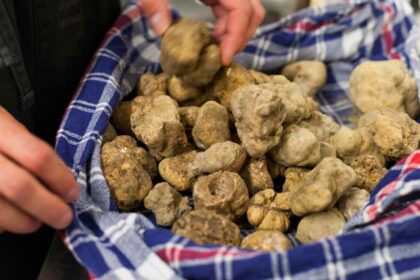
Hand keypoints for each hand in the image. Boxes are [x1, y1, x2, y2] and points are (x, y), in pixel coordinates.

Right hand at [0, 107, 78, 233]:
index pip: (37, 156)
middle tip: (63, 216)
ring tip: (34, 221)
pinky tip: (6, 221)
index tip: (72, 192)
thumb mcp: (0, 121)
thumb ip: (24, 145)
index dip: (60, 179)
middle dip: (49, 208)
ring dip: (24, 222)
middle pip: (20, 188)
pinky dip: (0, 225)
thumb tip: (58, 178)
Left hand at [141, 0, 264, 64]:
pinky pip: (233, 9)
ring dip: (234, 34)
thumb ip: (154, 3)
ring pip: (246, 12)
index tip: (224, 59)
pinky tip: (211, 37)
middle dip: (239, 38)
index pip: (242, 10)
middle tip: (220, 58)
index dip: (236, 37)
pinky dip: (227, 26)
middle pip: (252, 12)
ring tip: (214, 51)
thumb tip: (162, 31)